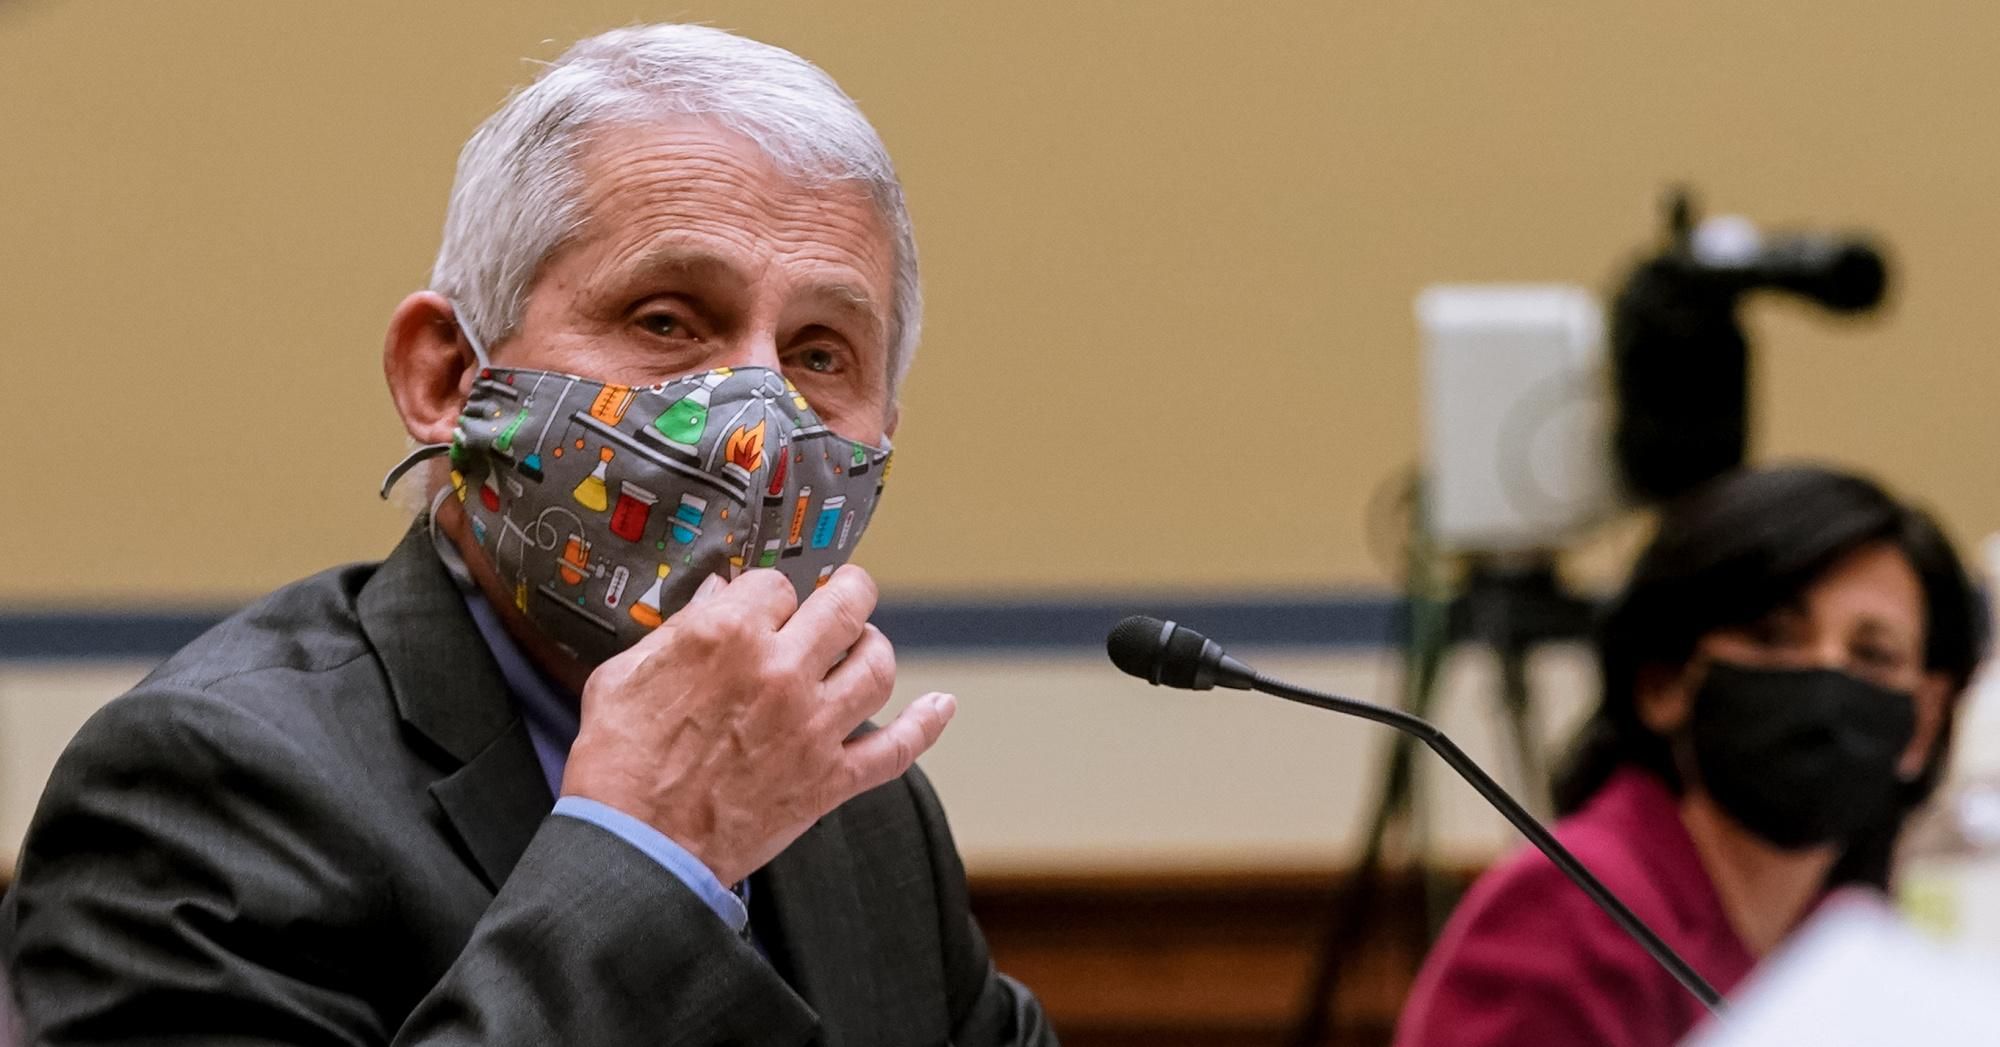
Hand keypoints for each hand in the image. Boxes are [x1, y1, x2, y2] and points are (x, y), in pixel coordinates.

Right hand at [560, 564, 956, 885]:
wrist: (634, 848)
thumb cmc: (619, 764)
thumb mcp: (624, 675)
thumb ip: (676, 631)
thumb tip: (714, 598)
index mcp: (728, 636)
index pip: (777, 585)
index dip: (771, 595)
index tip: (766, 608)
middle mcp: (782, 672)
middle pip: (846, 607)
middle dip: (849, 592)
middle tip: (847, 594)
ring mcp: (813, 726)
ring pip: (878, 666)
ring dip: (875, 649)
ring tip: (864, 647)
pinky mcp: (829, 779)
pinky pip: (897, 749)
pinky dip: (925, 726)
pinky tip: (940, 707)